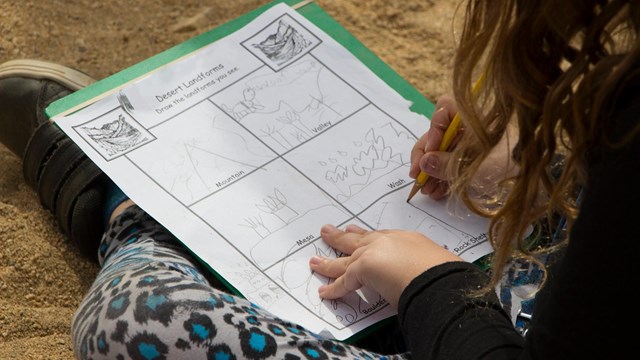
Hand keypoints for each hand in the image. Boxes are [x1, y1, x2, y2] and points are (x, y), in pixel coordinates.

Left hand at [309, 223, 461, 308]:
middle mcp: (388, 242)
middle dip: (342, 237)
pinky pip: (343, 282)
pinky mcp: (363, 268)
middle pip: (359, 240)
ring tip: (314, 260)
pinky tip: (324, 292)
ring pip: (345, 259)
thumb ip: (427, 268)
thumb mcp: (437, 265)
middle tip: (329, 231)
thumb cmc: (444, 272)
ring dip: (328, 261)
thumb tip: (433, 278)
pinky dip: (333, 288)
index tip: (356, 232)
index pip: (382, 238)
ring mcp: (373, 253)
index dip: (367, 237)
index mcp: (407, 240)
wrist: (437, 276)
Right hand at [410, 95, 518, 200]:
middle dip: (426, 157)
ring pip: (442, 153)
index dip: (432, 130)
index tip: (429, 153)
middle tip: (418, 177)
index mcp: (473, 121)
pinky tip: (437, 192)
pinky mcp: (474, 163)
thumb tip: (425, 162)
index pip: (444, 112)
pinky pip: (451, 166)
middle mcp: (470, 130)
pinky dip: (442, 178)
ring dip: (431, 171)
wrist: (536, 181)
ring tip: (427, 190)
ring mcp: (471, 147)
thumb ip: (447, 164)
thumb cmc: (510, 167)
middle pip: (438, 135)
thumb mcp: (475, 167)